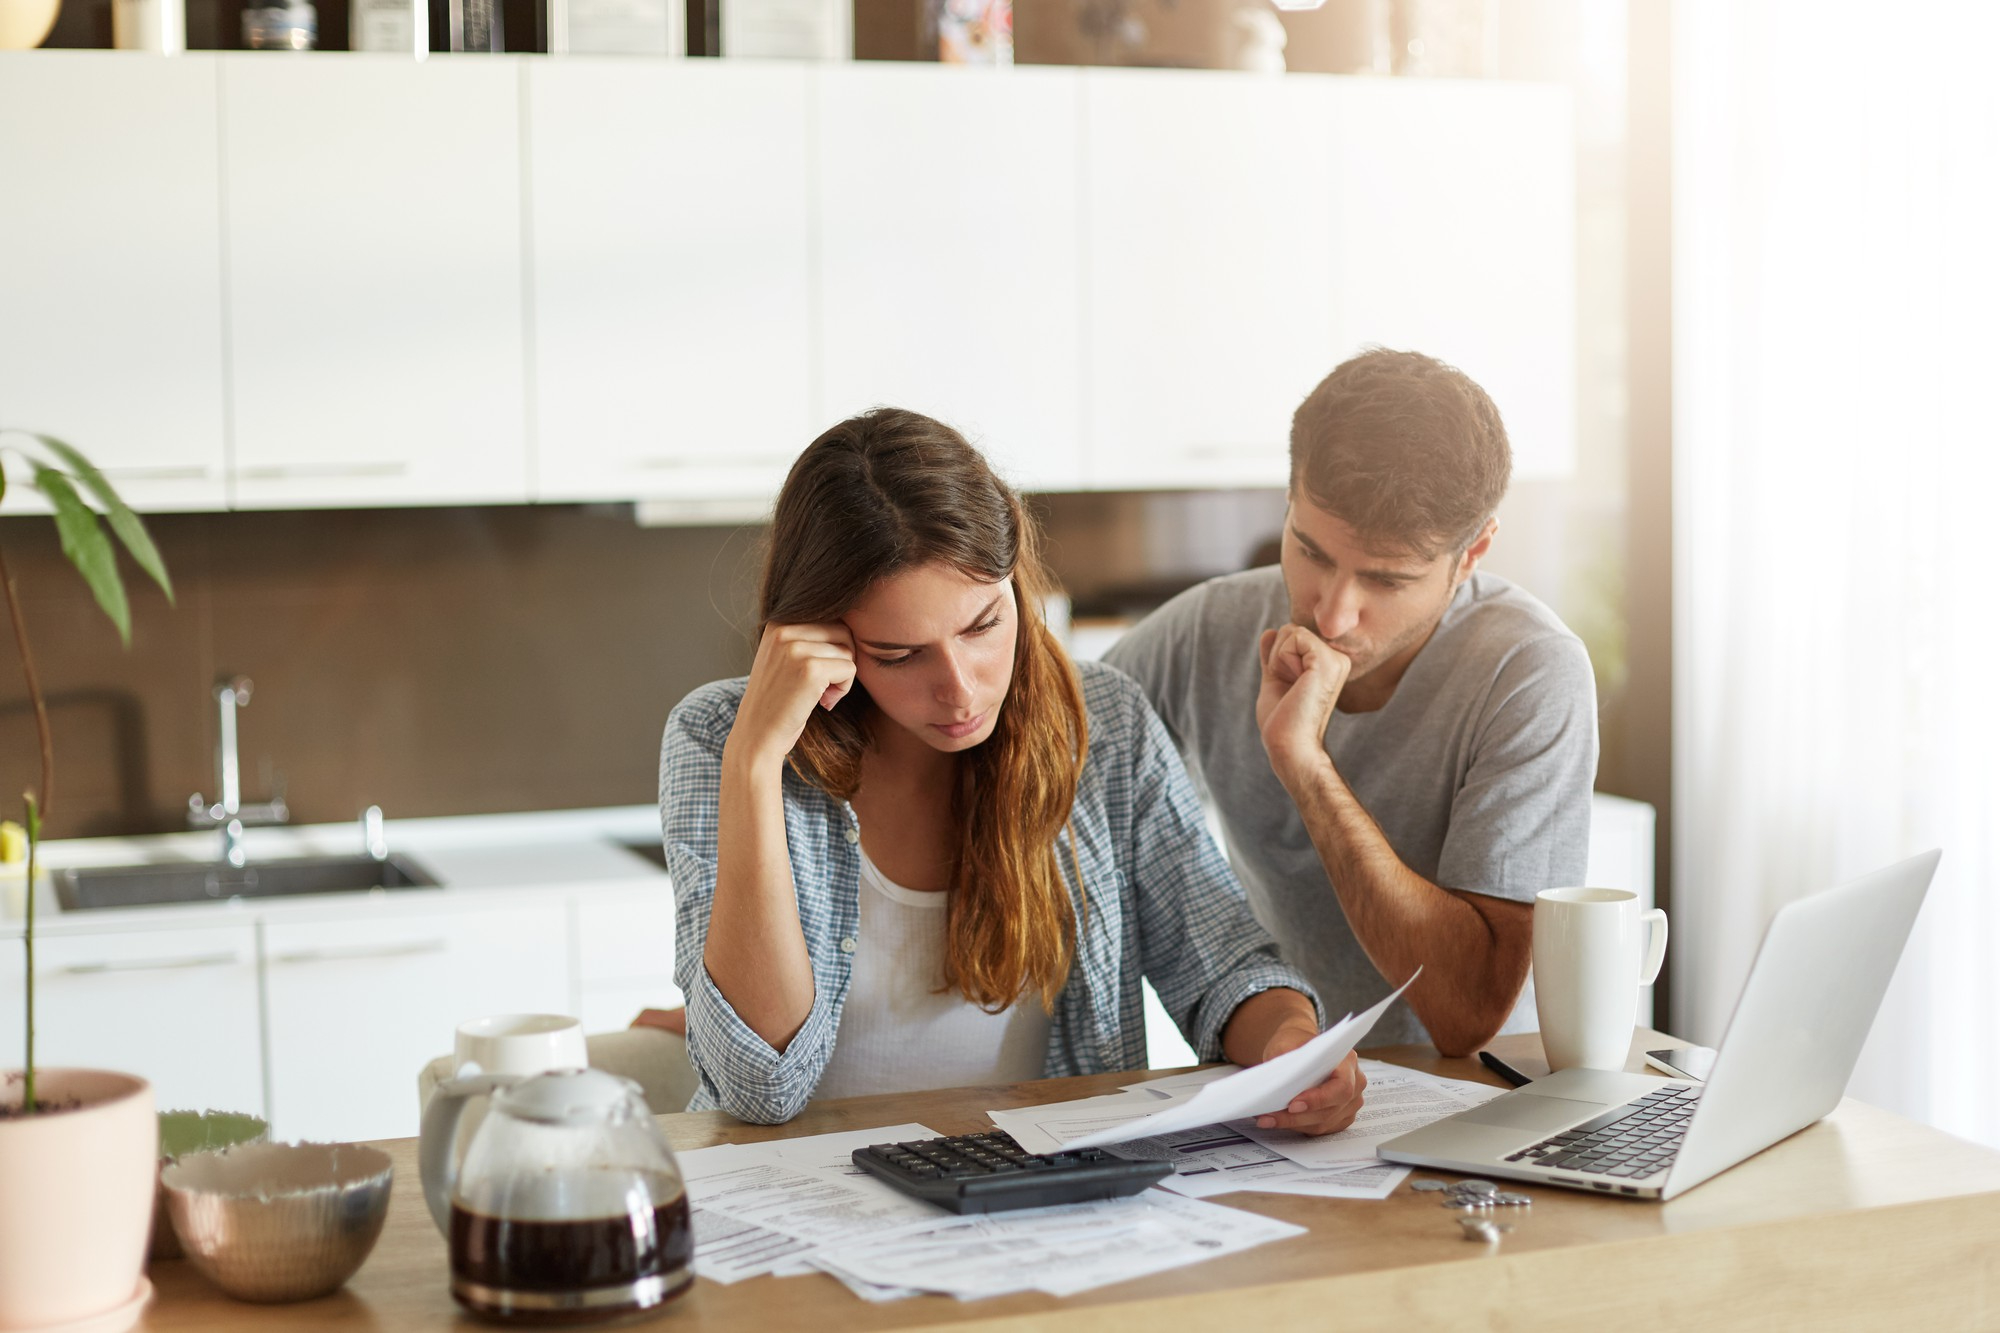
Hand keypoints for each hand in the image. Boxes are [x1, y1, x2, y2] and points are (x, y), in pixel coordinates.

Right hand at [727, 622, 857, 772]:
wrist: (757, 734)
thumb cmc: (777, 700)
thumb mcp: (783, 657)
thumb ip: (807, 637)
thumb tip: (850, 624)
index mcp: (778, 622)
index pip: (830, 619)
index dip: (833, 648)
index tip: (818, 673)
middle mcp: (784, 629)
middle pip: (842, 631)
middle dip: (842, 659)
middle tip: (826, 685)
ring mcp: (796, 649)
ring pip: (848, 651)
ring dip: (843, 676)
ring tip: (822, 694)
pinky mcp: (810, 670)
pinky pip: (850, 669)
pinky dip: (844, 688)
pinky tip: (824, 702)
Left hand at [1252, 1040, 1366, 1135]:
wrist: (1300, 1049)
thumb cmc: (1296, 1043)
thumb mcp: (1286, 1043)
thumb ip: (1286, 1060)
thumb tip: (1278, 1082)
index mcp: (1347, 1061)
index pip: (1341, 1086)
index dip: (1319, 1099)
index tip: (1292, 1105)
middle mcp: (1355, 1082)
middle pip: (1331, 1109)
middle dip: (1298, 1116)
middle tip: (1270, 1116)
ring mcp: (1351, 1102)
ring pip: (1324, 1122)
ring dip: (1294, 1124)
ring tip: (1267, 1119)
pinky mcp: (1342, 1116)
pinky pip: (1322, 1128)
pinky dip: (1299, 1127)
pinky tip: (1280, 1121)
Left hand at [1255, 624, 1350, 789]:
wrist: (1290, 746)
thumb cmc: (1283, 720)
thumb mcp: (1275, 680)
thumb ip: (1274, 656)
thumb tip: (1269, 631)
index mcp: (1328, 662)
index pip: (1292, 634)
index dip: (1277, 657)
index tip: (1288, 687)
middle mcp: (1338, 658)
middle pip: (1290, 629)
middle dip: (1276, 656)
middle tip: (1289, 688)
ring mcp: (1336, 658)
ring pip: (1290, 630)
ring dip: (1278, 660)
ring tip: (1293, 688)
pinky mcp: (1327, 661)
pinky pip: (1293, 636)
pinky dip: (1282, 659)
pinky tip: (1295, 684)